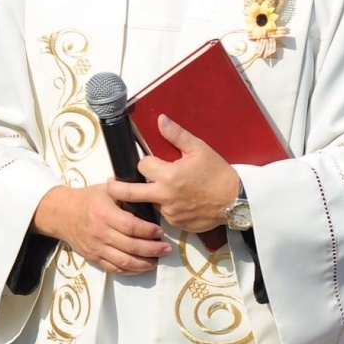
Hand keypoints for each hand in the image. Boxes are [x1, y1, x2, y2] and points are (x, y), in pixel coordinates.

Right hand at [32, 184, 171, 274]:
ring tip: (158, 260)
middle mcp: (100, 233)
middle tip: (167, 249)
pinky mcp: (94, 258)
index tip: (160, 231)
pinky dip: (131, 271)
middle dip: (153, 249)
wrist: (61, 214)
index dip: (148, 231)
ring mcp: (96, 248)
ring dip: (145, 263)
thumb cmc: (87, 199)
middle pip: (131, 246)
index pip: (131, 226)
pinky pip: (115, 269)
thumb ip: (125, 191)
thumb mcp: (106, 190)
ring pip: (125, 262)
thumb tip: (149, 189)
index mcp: (104, 214)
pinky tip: (142, 267)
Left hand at [110, 116, 239, 234]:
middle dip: (116, 188)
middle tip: (108, 185)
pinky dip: (166, 208)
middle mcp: (165, 196)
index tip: (151, 162)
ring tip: (165, 191)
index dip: (145, 162)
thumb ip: (176, 135)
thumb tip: (160, 119)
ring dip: (151, 197)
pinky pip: (164, 215)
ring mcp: (170, 213)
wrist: (235, 200)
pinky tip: (178, 202)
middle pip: (130, 193)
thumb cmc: (217, 172)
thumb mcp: (199, 149)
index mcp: (169, 175)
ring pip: (150, 204)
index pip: (142, 165)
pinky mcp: (176, 225)